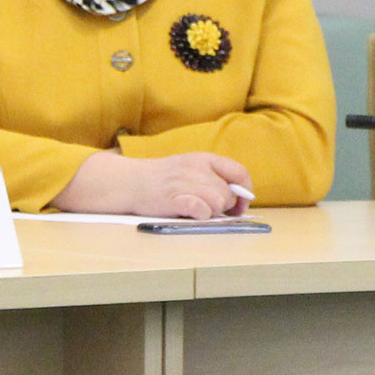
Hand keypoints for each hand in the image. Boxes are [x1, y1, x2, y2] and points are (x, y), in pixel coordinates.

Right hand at [50, 150, 252, 218]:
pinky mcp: (173, 199)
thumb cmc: (162, 180)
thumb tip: (240, 198)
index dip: (245, 191)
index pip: (239, 172)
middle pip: (228, 193)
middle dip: (224, 206)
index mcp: (203, 159)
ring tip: (196, 211)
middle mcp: (196, 168)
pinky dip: (200, 215)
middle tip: (210, 210)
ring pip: (218, 203)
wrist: (129, 182)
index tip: (240, 204)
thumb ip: (213, 178)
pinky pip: (201, 210)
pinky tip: (191, 213)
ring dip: (212, 212)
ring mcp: (184, 183)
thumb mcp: (190, 168)